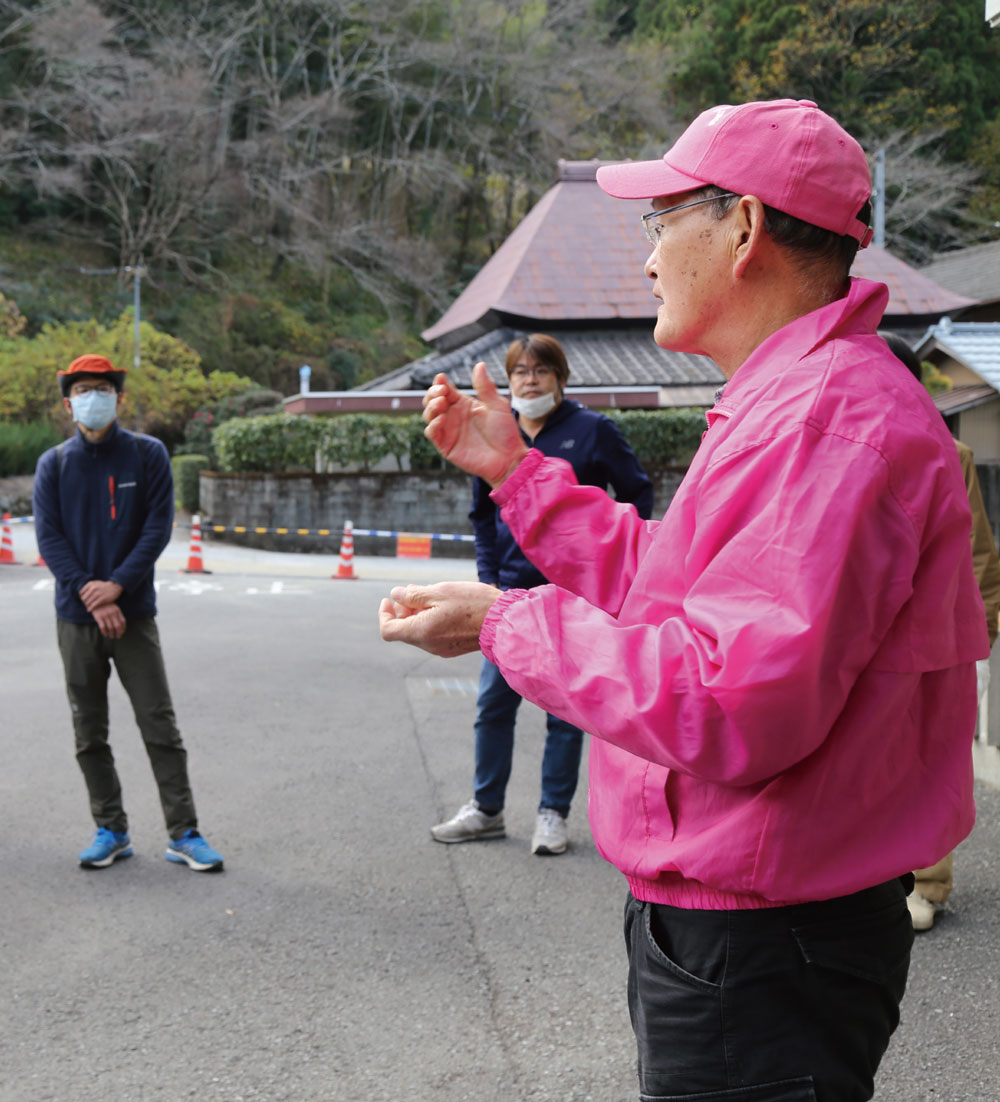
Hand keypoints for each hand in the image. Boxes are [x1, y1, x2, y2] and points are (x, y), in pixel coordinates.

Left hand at [80, 580, 123, 611]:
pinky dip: (90, 608)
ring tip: (88, 607)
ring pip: (88, 602)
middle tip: (86, 605)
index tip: (84, 600)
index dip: (81, 598)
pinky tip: (89, 610)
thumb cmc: (105, 586)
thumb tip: (80, 594)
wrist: (116, 586)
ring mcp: (98, 594)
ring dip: (87, 606)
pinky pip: (93, 605)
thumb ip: (88, 587)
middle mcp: (93, 588)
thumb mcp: (96, 583)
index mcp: (90, 584)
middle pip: (83, 598)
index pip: (81, 593)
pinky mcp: (102, 599)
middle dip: (84, 602)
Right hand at [92, 603, 126, 638]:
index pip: (123, 621)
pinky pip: (103, 627)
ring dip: (111, 634)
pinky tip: (105, 634)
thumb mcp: (114, 607)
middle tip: (118, 637)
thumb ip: (117, 614)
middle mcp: (112, 613)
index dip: (123, 628)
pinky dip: (104, 632)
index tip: (122, 632)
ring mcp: (105, 615)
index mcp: (117, 611)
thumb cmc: (105, 605)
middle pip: (117, 626)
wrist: (95, 600)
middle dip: (118, 633)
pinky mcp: (99, 617)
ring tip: (111, 637)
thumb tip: (121, 626)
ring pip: (110, 628)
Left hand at [378, 581, 501, 656]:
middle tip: (413, 590)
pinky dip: (430, 620)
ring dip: (418, 614)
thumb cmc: (473, 604)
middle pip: (404, 630)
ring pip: (419, 632)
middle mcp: (429, 645)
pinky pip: (433, 635)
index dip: (384, 614)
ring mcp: (441, 649)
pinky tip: (444, 606)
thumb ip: (414, 595)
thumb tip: (395, 595)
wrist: (504, 622)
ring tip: (432, 595)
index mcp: (421, 632)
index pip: (388, 630)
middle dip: (403, 610)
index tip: (390, 599)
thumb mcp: (440, 592)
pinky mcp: (453, 648)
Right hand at [423, 362, 528, 486]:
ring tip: (441, 403)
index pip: (446, 390)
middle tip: (442, 392)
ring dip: (430, 407)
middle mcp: (454, 416)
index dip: (440, 383)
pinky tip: (441, 419)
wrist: (509, 459)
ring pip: (429, 415)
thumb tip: (479, 364)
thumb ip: (485, 387)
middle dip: (432, 393)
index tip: (442, 378)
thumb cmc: (506, 433)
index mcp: (464, 404)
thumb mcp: (497, 405)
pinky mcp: (446, 446)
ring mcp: (449, 431)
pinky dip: (432, 425)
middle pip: (433, 400)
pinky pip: (432, 433)